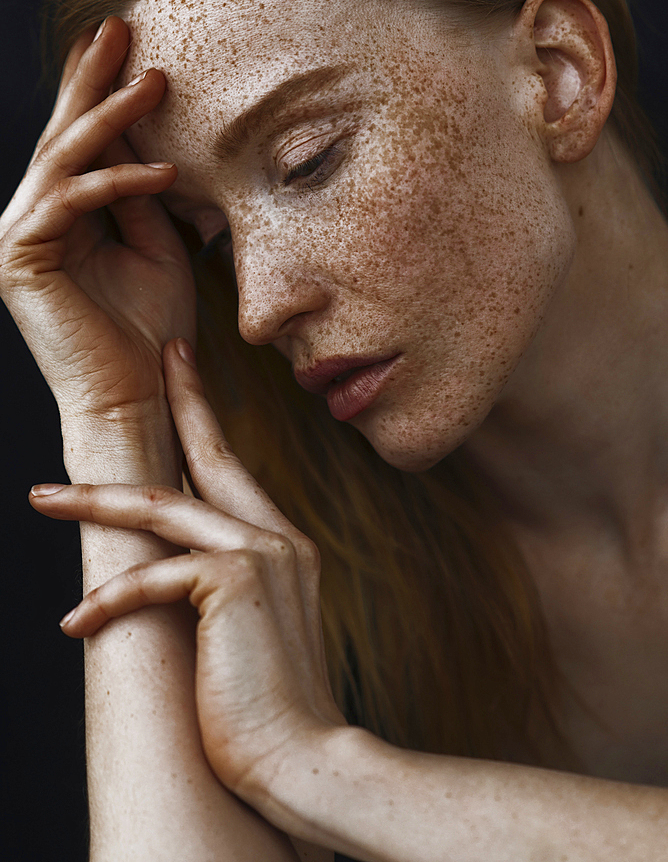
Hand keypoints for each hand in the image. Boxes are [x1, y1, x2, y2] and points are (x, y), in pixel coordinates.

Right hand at [0, 17, 195, 419]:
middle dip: (91, 81)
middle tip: (120, 26)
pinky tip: (165, 171)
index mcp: (60, 220)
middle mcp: (30, 222)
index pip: (76, 147)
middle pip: (60, 139)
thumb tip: (145, 148)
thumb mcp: (156, 249)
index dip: (96, 94)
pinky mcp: (19, 260)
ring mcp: (18, 239)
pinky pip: (71, 202)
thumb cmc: (150, 331)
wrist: (135, 396)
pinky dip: (118, 183)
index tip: (124, 47)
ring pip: (62, 161)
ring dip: (109, 117)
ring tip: (154, 81)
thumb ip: (142, 200)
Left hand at [29, 339, 347, 808]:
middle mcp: (279, 538)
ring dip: (94, 500)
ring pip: (163, 505)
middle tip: (159, 358)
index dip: (209, 418)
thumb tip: (180, 572)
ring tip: (41, 497)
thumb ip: (227, 588)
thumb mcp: (250, 632)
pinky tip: (76, 624)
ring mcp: (262, 555)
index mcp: (285, 545)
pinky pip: (153, 576)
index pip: (237, 470)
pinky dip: (108, 597)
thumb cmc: (268, 707)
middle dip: (179, 402)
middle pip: (209, 456)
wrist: (304, 759)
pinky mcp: (233, 584)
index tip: (188, 374)